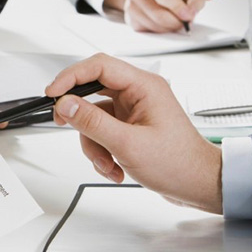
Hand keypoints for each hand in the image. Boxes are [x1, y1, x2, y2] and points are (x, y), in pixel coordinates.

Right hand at [45, 54, 222, 213]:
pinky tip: (115, 167)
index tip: (53, 93)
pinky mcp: (131, 126)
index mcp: (144, 86)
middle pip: (93, 90)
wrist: (198, 185)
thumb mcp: (127, 143)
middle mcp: (139, 93)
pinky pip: (103, 131)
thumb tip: (66, 104)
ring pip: (95, 116)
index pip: (99, 66)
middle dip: (80, 116)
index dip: (71, 77)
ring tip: (107, 163)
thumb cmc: (178, 163)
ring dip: (94, 143)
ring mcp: (135, 110)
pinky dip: (102, 151)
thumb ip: (93, 122)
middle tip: (63, 123)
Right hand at [104, 0, 204, 32]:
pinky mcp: (131, 22)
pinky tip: (164, 23)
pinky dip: (162, 31)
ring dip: (171, 28)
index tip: (189, 16)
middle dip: (177, 22)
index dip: (178, 7)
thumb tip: (194, 10)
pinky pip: (151, 32)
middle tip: (187, 22)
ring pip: (157, 27)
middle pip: (160, 16)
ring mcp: (131, 8)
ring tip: (176, 21)